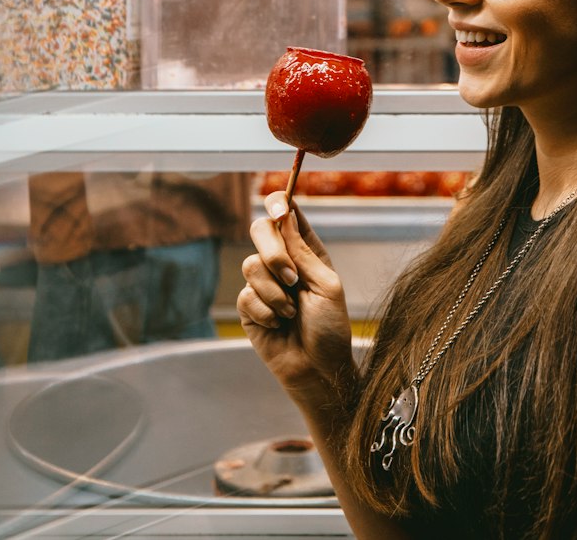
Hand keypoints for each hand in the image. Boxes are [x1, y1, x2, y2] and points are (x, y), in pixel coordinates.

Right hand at [238, 191, 354, 402]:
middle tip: (293, 278)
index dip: (278, 204)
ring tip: (292, 313)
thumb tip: (285, 216)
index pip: (286, 213)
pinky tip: (278, 325)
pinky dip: (265, 311)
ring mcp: (263, 283)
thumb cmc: (331, 329)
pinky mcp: (249, 307)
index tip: (280, 210)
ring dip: (274, 292)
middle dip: (273, 253)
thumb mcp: (326, 286)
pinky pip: (245, 295)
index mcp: (306, 249)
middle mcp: (283, 261)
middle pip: (260, 230)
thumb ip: (303, 251)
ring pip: (251, 265)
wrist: (318, 371)